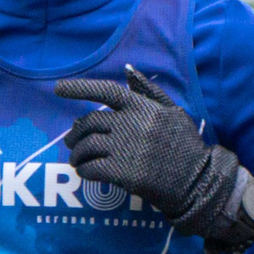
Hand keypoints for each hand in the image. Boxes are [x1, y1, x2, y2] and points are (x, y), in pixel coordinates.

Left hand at [55, 67, 253, 252]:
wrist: (196, 181)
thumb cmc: (185, 146)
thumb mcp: (173, 112)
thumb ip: (149, 91)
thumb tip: (128, 72)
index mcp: (142, 107)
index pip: (105, 91)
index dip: (79, 89)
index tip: (57, 89)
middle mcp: (131, 124)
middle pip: (90, 122)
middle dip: (76, 132)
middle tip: (71, 141)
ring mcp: (126, 149)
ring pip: (86, 146)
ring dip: (77, 154)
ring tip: (77, 159)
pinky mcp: (123, 173)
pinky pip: (91, 168)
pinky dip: (84, 170)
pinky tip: (85, 172)